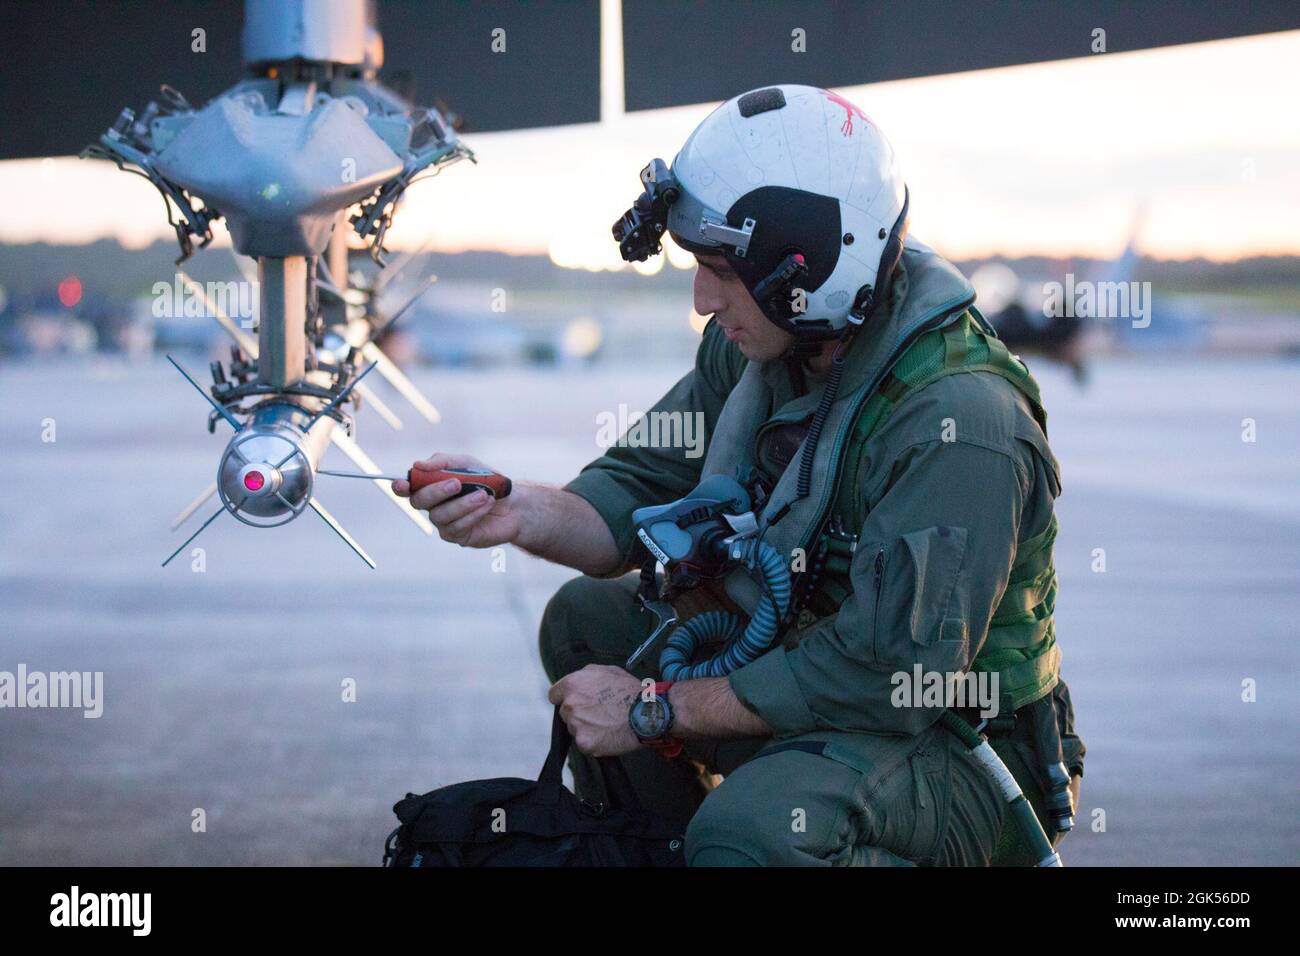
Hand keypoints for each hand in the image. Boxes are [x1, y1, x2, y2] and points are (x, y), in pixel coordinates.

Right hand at [394, 452, 519, 547]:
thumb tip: (418, 464)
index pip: (407, 488)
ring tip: (483, 494)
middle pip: (418, 502)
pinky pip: (456, 526)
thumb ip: (443, 462)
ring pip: (439, 516)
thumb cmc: (487, 481)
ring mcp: (443, 522)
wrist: (514, 502)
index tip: (403, 484)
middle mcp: (432, 505)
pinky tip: (486, 505)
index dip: (400, 487)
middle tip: (457, 483)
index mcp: (430, 485)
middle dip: (436, 492)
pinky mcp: (457, 536)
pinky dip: (473, 513)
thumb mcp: (467, 464)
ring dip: (462, 503)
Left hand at [548, 664, 641, 756]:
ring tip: (607, 724)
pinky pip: (584, 744)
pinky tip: (608, 735)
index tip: (575, 703)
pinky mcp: (584, 742)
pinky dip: (594, 742)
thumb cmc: (630, 691)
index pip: (554, 695)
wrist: (645, 713)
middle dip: (578, 714)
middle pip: (565, 713)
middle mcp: (570, 704)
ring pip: (575, 729)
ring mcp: (576, 724)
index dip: (565, 699)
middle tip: (599, 714)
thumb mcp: (608, 670)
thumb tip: (579, 680)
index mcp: (572, 684)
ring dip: (586, 728)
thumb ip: (587, 674)